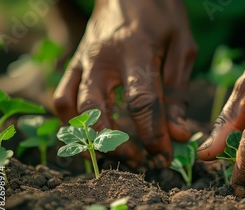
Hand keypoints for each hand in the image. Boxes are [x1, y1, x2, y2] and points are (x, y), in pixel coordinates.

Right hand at [53, 0, 196, 166]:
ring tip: (118, 153)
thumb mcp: (182, 46)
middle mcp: (102, 58)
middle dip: (118, 144)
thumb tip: (177, 132)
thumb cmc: (162, 14)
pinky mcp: (74, 63)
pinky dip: (73, 122)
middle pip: (97, 111)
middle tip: (140, 160)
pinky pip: (62, 98)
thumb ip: (178, 91)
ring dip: (91, 138)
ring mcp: (83, 61)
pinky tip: (94, 136)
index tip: (165, 154)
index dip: (154, 134)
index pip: (141, 102)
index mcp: (136, 51)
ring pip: (73, 108)